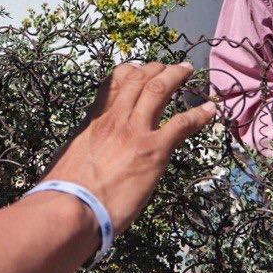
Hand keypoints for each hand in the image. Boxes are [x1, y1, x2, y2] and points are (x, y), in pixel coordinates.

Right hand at [42, 62, 217, 234]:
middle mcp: (115, 119)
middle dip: (155, 68)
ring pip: (158, 90)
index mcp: (93, 121)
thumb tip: (83, 152)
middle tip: (169, 66)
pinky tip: (210, 110)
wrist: (71, 206)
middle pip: (137, 80)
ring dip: (175, 76)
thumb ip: (81, 148)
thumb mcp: (67, 158)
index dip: (127, 72)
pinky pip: (181, 124)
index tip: (137, 68)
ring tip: (187, 70)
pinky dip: (198, 114)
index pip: (112, 85)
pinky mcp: (154, 150)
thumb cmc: (62, 191)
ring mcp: (135, 132)